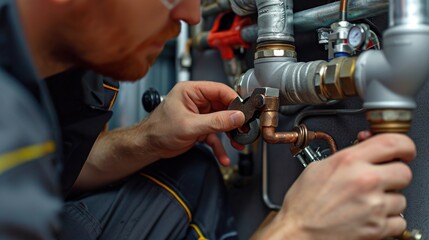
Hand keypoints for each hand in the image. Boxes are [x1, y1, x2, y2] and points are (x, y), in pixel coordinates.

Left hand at [140, 81, 244, 165]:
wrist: (148, 146)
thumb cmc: (158, 130)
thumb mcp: (190, 125)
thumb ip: (215, 121)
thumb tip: (236, 116)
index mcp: (191, 91)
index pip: (219, 90)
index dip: (234, 101)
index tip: (244, 112)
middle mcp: (196, 101)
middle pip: (223, 106)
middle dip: (234, 120)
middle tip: (244, 129)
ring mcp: (199, 115)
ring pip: (222, 122)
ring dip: (230, 134)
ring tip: (237, 143)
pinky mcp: (199, 128)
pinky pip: (215, 135)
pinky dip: (220, 146)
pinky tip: (224, 156)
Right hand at [257, 133, 414, 239]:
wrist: (298, 231)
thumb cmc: (303, 203)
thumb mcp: (318, 168)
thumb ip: (345, 156)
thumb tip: (364, 147)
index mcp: (349, 161)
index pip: (393, 143)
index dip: (404, 146)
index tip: (404, 151)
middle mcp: (365, 180)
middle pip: (404, 171)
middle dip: (394, 175)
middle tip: (382, 179)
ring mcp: (373, 205)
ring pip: (402, 198)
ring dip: (388, 200)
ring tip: (367, 201)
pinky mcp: (378, 227)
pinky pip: (399, 220)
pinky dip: (388, 220)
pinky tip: (370, 216)